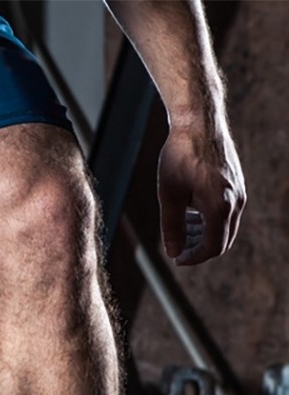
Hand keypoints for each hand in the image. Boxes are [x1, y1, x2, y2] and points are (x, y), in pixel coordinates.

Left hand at [157, 121, 245, 265]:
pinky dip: (209, 221)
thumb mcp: (169, 196)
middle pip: (222, 240)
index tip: (176, 258)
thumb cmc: (180, 156)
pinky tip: (190, 216)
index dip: (194, 258)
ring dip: (203, 235)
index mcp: (219, 206)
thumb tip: (174, 253)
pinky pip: (226, 212)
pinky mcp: (236, 183)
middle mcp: (235, 200)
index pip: (213, 247)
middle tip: (177, 248)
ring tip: (181, 232)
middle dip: (199, 249)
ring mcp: (238, 191)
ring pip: (225, 227)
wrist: (198, 122)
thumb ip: (172, 228)